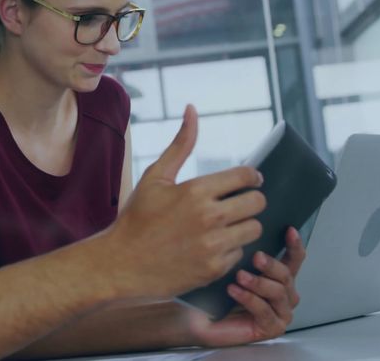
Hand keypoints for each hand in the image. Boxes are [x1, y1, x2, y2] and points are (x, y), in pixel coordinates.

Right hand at [100, 105, 266, 300]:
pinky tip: (212, 247)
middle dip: (251, 201)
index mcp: (195, 190)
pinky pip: (240, 253)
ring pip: (254, 229)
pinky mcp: (214, 269)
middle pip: (258, 203)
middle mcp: (208, 217)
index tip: (248, 181)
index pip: (246, 176)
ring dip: (244, 226)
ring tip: (226, 226)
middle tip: (239, 204)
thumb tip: (192, 109)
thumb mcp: (156, 177)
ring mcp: (213, 245)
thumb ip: (180, 144)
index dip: (251, 177)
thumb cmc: (137, 218)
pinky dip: (230, 250)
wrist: (120, 263)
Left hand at [186, 227, 306, 346]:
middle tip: (256, 257)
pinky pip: (265, 311)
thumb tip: (252, 230)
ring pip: (278, 293)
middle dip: (272, 265)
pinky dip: (249, 299)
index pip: (294, 259)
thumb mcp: (232, 266)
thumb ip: (247, 253)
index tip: (289, 230)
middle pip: (286, 276)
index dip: (294, 244)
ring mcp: (280, 313)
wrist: (197, 318)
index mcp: (279, 278)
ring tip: (240, 276)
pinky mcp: (272, 328)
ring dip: (259, 282)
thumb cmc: (214, 292)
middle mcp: (284, 295)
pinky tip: (235, 291)